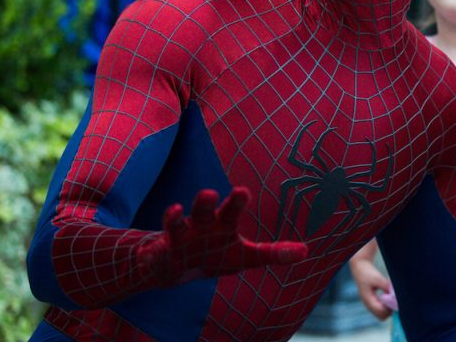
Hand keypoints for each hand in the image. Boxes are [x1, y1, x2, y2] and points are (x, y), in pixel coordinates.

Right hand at [136, 187, 307, 284]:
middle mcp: (200, 225)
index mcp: (222, 224)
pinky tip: (149, 253)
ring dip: (175, 218)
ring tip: (175, 209)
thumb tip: (307, 252)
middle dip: (205, 202)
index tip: (242, 190)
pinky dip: (151, 253)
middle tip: (209, 192)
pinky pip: (152, 253)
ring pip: (176, 225)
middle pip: (203, 210)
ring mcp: (178, 238)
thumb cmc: (215, 254)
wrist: (176, 266)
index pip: (231, 210)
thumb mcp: (245, 257)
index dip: (236, 201)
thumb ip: (273, 253)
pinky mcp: (159, 254)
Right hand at [348, 256, 391, 319]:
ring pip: (380, 314)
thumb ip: (386, 287)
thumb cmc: (368, 272)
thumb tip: (395, 295)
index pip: (380, 312)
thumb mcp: (378, 278)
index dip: (389, 308)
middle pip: (381, 316)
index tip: (394, 300)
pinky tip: (387, 296)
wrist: (360, 267)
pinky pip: (379, 309)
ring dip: (387, 308)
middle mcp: (367, 304)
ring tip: (390, 297)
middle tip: (393, 300)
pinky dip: (385, 306)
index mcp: (367, 299)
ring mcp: (368, 303)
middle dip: (389, 310)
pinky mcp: (371, 301)